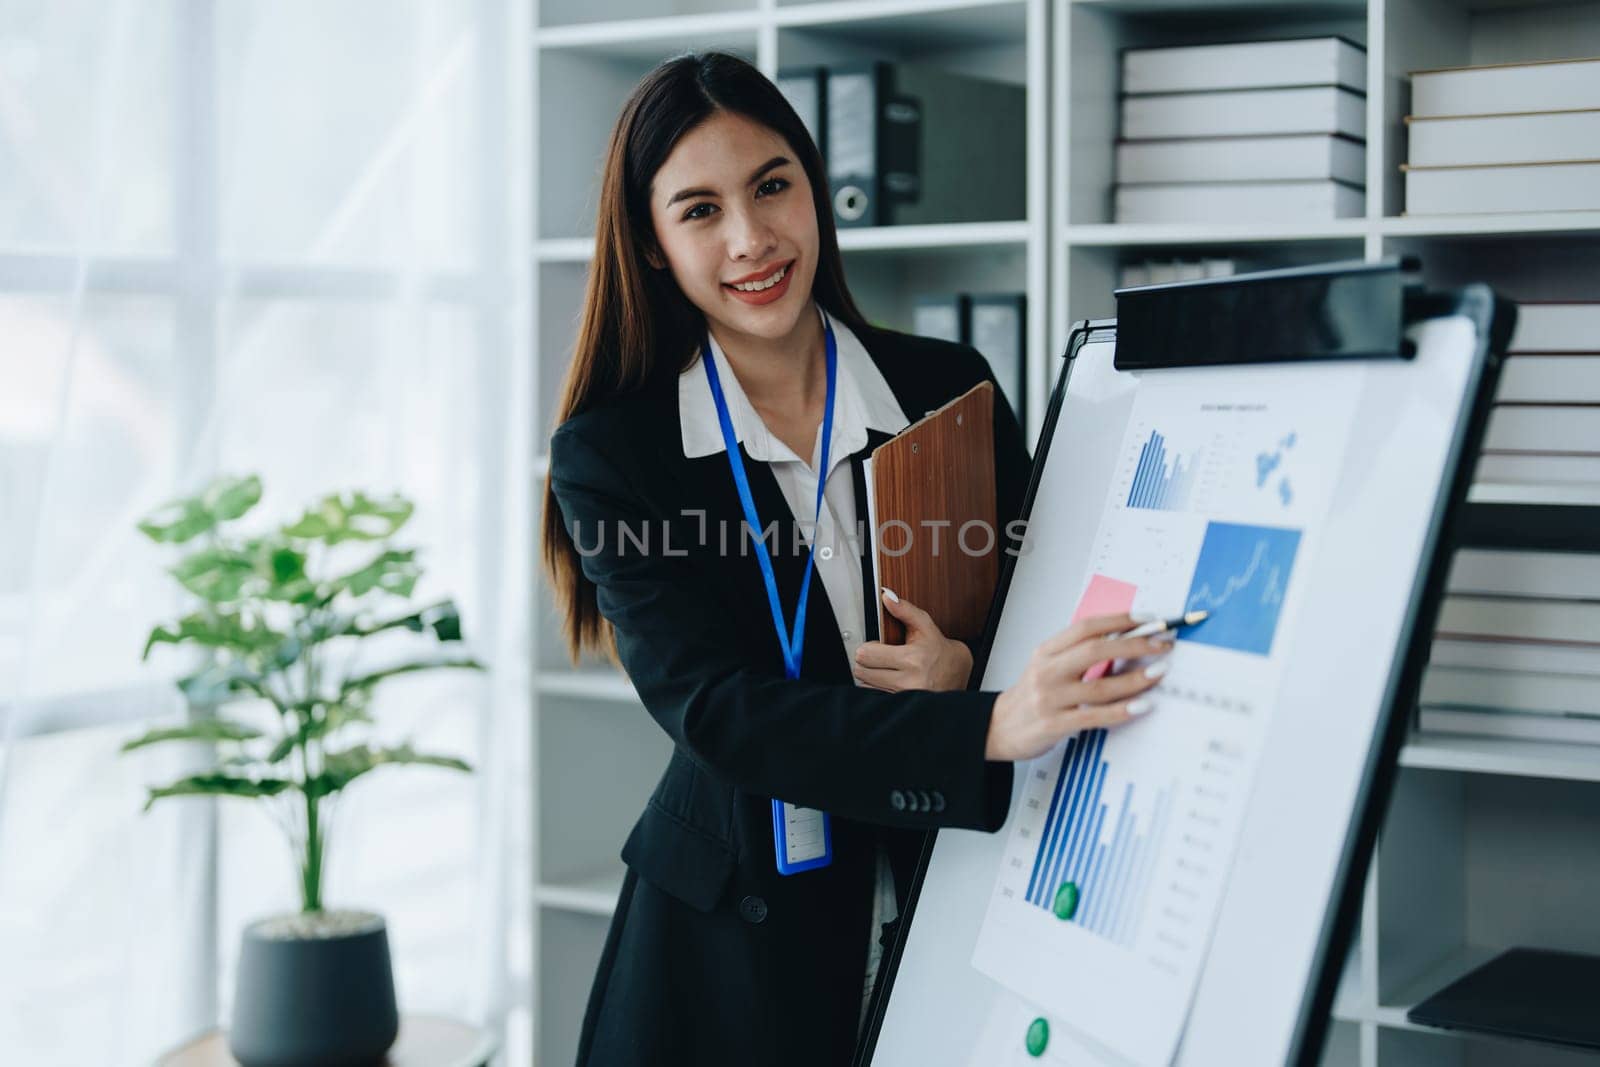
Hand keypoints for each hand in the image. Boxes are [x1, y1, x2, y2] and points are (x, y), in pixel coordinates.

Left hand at [851, 588, 973, 692]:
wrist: (958, 674)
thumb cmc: (939, 650)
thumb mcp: (924, 626)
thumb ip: (905, 610)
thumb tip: (887, 597)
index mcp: (912, 659)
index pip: (866, 655)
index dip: (868, 647)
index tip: (878, 646)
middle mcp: (908, 681)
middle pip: (861, 671)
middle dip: (866, 661)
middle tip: (880, 656)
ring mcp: (904, 696)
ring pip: (865, 684)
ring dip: (870, 675)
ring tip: (886, 667)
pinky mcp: (901, 704)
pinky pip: (875, 695)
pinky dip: (877, 686)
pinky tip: (889, 678)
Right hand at [985, 613, 1171, 761]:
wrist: (997, 728)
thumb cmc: (1030, 697)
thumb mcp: (1047, 667)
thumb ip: (1078, 655)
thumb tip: (1125, 641)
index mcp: (1046, 651)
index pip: (1086, 627)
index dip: (1120, 620)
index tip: (1148, 618)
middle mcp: (1046, 671)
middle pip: (1095, 650)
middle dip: (1135, 645)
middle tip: (1162, 643)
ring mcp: (1049, 698)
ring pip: (1099, 686)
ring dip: (1135, 678)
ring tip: (1160, 672)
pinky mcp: (1054, 724)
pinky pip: (1094, 716)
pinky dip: (1121, 711)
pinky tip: (1141, 706)